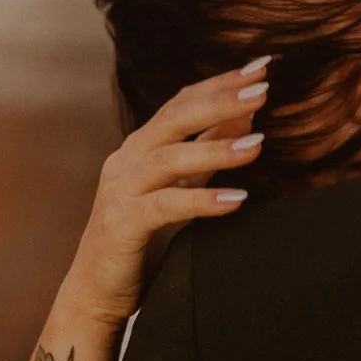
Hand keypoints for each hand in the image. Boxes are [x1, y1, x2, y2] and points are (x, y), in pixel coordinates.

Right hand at [50, 61, 270, 328]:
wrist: (97, 293)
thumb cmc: (142, 240)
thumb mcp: (181, 188)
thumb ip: (206, 153)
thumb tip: (245, 116)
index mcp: (142, 147)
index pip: (182, 102)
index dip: (220, 83)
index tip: (262, 67)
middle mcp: (127, 160)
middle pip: (175, 118)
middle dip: (220, 100)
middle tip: (263, 89)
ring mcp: (120, 190)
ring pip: (169, 159)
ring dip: (215, 149)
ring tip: (258, 146)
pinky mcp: (120, 224)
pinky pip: (164, 206)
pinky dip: (201, 201)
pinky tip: (237, 199)